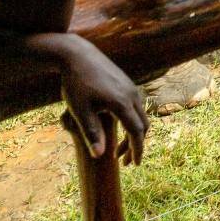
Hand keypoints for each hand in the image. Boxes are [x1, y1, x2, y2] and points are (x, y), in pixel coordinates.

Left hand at [50, 35, 146, 165]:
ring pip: (140, 115)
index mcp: (122, 103)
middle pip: (142, 125)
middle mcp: (132, 95)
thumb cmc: (76, 84)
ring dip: (133, 133)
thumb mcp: (80, 111)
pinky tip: (116, 126)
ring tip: (119, 148)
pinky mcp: (126, 83)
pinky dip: (130, 121)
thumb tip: (100, 156)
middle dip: (136, 145)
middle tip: (124, 162)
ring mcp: (131, 87)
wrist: (78, 55)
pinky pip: (135, 106)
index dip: (136, 150)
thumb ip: (92, 133)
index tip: (134, 165)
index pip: (136, 131)